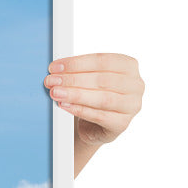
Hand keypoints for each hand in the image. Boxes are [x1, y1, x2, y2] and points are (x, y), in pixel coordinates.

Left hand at [44, 53, 143, 175]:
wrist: (95, 126)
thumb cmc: (92, 97)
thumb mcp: (88, 80)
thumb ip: (78, 72)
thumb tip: (56, 70)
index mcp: (128, 66)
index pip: (103, 60)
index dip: (77, 63)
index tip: (55, 67)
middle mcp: (135, 85)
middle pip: (102, 80)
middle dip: (73, 79)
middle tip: (51, 81)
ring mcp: (131, 106)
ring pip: (103, 98)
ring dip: (75, 95)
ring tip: (56, 93)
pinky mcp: (122, 124)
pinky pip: (100, 116)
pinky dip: (80, 110)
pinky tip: (65, 106)